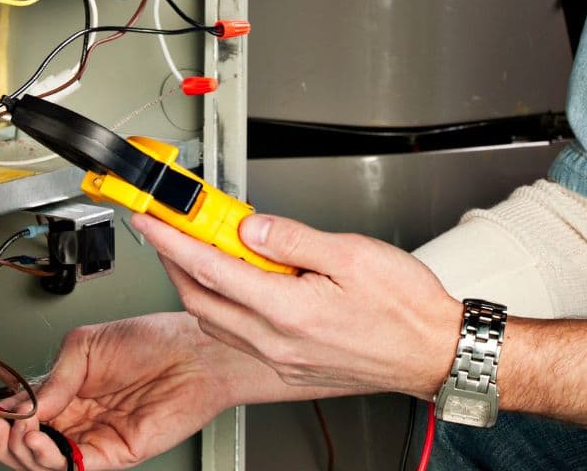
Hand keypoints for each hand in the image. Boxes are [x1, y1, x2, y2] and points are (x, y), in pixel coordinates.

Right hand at [0, 312, 243, 470]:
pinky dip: (49, 459)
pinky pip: (73, 466)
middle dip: (0, 437)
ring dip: (19, 449)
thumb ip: (52, 378)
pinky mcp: (113, 454)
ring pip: (43, 461)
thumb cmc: (154, 339)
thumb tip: (23, 404)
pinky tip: (39, 440)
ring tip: (15, 430)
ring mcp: (94, 437)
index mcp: (68, 389)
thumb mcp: (86, 346)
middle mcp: (78, 416)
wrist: (194, 353)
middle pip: (25, 443)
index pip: (21, 413)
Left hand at [135, 212, 462, 397]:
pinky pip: (240, 336)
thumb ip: (293, 238)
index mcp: (289, 311)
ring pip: (217, 321)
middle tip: (168, 229)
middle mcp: (278, 342)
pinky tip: (240, 284)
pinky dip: (225, 306)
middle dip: (175, 262)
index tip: (151, 218)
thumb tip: (250, 225)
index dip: (173, 239)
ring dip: (199, 285)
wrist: (435, 352)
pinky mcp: (292, 367)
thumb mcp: (353, 254)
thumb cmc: (407, 308)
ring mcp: (283, 359)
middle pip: (201, 300)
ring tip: (202, 249)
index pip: (210, 268)